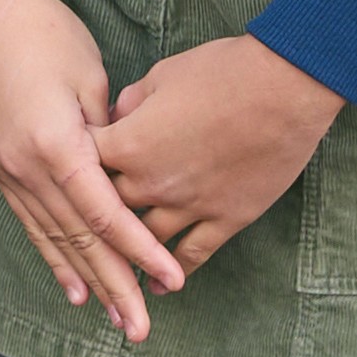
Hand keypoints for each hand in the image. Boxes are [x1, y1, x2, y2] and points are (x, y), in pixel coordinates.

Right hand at [0, 0, 186, 341]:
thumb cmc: (43, 31)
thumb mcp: (88, 78)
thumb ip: (107, 136)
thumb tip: (127, 177)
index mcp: (56, 144)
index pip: (106, 215)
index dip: (141, 251)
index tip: (173, 280)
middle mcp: (27, 167)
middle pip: (80, 241)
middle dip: (117, 287)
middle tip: (143, 331)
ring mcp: (7, 170)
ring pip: (54, 240)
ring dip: (88, 282)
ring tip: (116, 320)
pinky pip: (31, 224)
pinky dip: (54, 258)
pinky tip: (73, 287)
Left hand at [90, 34, 350, 280]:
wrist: (283, 88)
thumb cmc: (222, 71)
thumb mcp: (163, 75)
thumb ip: (132, 101)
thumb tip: (118, 116)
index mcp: (129, 144)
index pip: (82, 164)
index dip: (75, 164)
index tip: (72, 168)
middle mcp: (151, 183)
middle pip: (107, 209)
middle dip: (97, 212)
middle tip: (91, 220)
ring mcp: (189, 206)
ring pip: (144, 241)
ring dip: (129, 252)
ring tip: (117, 264)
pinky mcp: (225, 219)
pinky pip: (191, 255)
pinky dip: (172, 272)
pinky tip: (159, 284)